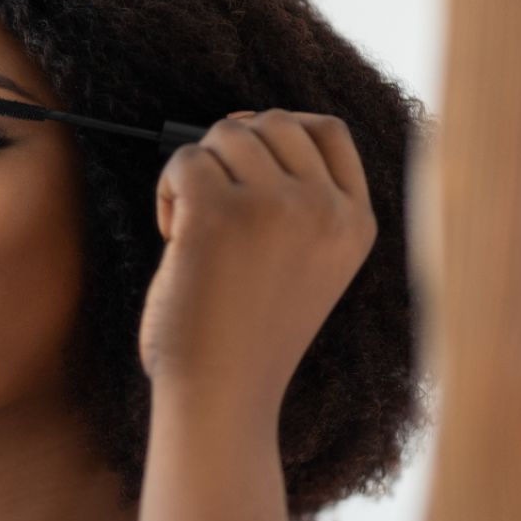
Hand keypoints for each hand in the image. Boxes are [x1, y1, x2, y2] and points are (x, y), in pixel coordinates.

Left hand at [138, 108, 374, 407]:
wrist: (221, 397)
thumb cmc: (244, 339)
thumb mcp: (303, 265)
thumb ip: (297, 203)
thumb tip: (245, 123)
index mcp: (354, 224)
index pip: (327, 130)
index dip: (277, 130)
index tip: (241, 162)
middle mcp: (325, 209)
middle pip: (270, 123)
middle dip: (228, 152)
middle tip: (209, 208)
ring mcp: (277, 207)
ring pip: (224, 135)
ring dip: (194, 171)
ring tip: (189, 229)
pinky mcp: (220, 214)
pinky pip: (184, 160)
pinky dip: (166, 190)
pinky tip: (173, 236)